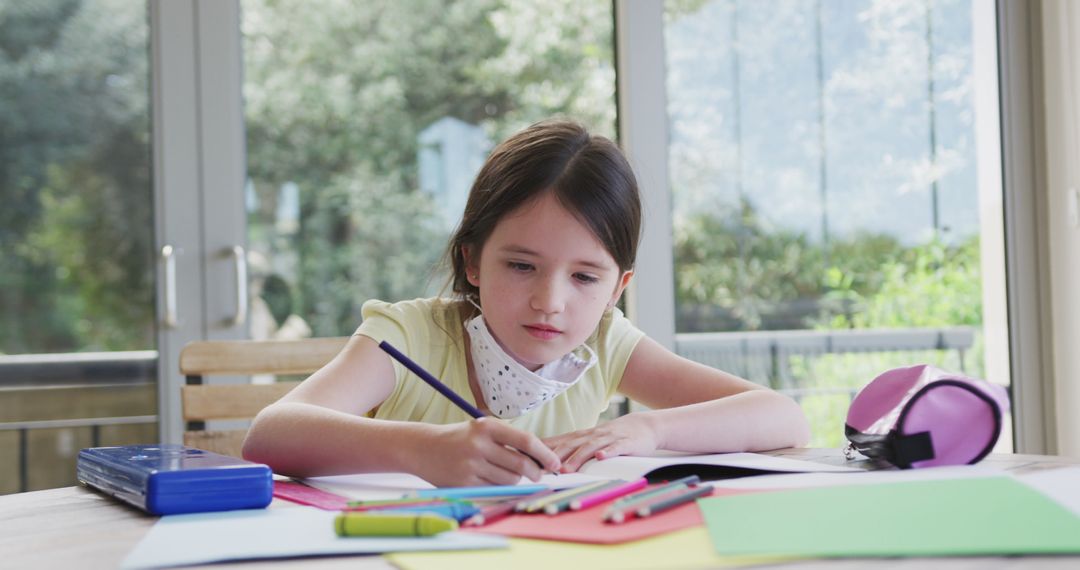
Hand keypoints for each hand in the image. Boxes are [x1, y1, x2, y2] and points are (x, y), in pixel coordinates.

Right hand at [417, 418, 560, 486]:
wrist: (422, 447)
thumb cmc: (460, 439)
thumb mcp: (482, 430)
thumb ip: (509, 442)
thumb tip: (542, 461)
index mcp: (486, 426)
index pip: (526, 441)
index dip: (545, 454)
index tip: (555, 464)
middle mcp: (478, 444)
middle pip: (521, 465)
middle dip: (535, 472)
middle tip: (538, 474)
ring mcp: (470, 465)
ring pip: (509, 480)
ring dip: (514, 480)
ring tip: (502, 472)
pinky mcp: (463, 483)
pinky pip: (494, 490)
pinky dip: (499, 487)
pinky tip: (489, 479)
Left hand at [542, 413, 659, 472]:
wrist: (643, 426)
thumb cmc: (612, 437)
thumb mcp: (590, 441)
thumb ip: (572, 450)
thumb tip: (546, 461)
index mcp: (581, 437)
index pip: (558, 442)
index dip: (543, 451)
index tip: (528, 460)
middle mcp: (592, 436)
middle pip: (571, 445)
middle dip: (555, 457)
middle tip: (542, 469)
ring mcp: (609, 438)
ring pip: (590, 447)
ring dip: (577, 458)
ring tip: (567, 470)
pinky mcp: (626, 443)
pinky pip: (616, 447)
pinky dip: (608, 452)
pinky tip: (601, 457)